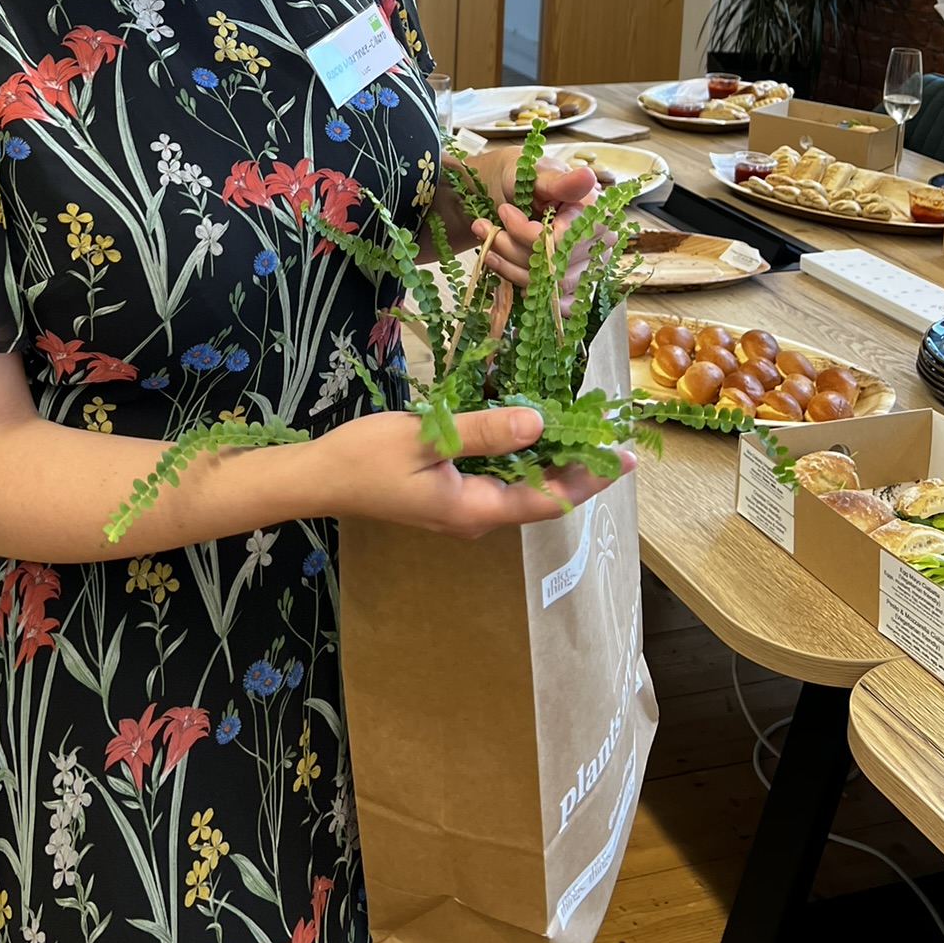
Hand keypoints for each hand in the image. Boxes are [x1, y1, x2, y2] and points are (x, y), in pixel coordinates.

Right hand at [321, 405, 628, 540]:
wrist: (320, 478)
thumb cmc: (367, 457)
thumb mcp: (427, 438)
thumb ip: (484, 432)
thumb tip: (539, 424)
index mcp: (473, 510)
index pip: (546, 501)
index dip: (588, 480)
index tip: (623, 459)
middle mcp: (474, 518)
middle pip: (538, 498)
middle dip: (577, 470)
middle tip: (609, 437)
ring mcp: (459, 510)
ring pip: (518, 489)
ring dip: (549, 464)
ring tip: (580, 432)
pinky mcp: (446, 497)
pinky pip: (496, 482)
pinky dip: (519, 459)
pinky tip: (527, 433)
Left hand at [472, 158, 599, 291]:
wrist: (510, 192)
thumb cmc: (524, 178)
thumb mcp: (534, 173)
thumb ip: (558, 181)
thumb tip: (587, 176)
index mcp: (594, 212)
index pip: (562, 240)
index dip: (526, 232)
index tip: (504, 211)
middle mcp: (598, 243)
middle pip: (554, 267)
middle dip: (511, 248)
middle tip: (483, 227)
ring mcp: (587, 266)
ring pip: (548, 286)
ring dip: (510, 267)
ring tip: (487, 244)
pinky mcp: (573, 284)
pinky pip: (553, 301)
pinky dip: (524, 286)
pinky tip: (506, 268)